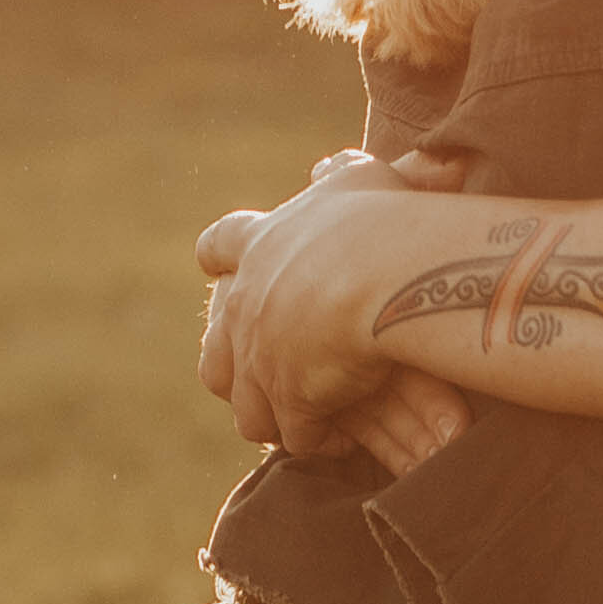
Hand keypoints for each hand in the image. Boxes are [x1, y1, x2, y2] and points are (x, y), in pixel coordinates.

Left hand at [197, 172, 473, 458]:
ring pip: (248, 406)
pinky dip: (316, 439)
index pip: (219, 246)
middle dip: (237, 367)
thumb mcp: (362, 181)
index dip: (219, 258)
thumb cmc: (383, 220)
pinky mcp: (289, 398)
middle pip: (216, 353)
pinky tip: (339, 439)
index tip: (215, 267)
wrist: (387, 274)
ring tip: (302, 422)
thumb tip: (328, 164)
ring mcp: (262, 357)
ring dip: (274, 414)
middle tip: (267, 373)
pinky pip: (296, 434)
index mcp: (262, 246)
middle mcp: (247, 306)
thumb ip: (342, 174)